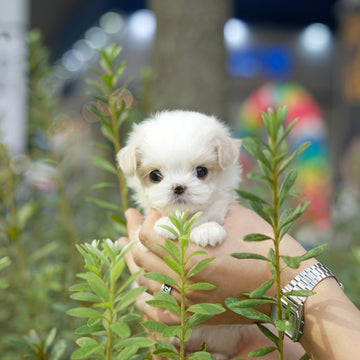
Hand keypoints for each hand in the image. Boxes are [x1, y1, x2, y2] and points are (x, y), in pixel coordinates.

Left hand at [118, 203, 315, 324]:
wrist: (288, 287)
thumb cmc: (265, 247)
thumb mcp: (233, 219)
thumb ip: (204, 210)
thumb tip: (185, 204)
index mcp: (191, 259)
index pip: (149, 237)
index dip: (148, 219)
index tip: (157, 210)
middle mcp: (184, 285)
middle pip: (140, 260)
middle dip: (134, 235)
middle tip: (136, 220)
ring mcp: (188, 304)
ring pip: (145, 283)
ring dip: (138, 261)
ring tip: (135, 243)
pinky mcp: (196, 315)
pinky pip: (157, 310)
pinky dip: (146, 293)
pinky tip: (145, 280)